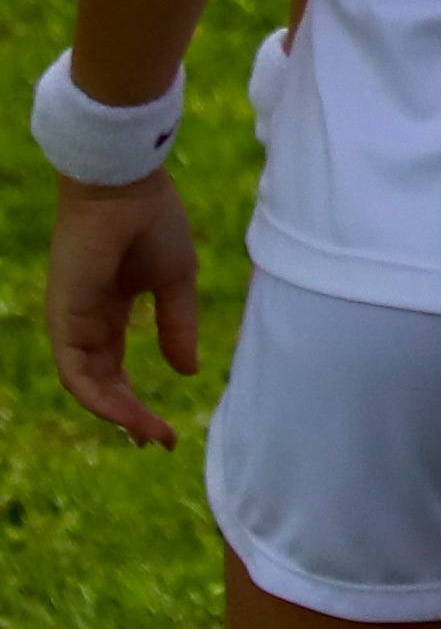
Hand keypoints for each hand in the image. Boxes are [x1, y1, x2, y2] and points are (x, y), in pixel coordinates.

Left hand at [46, 172, 204, 448]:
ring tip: (149, 434)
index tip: (168, 429)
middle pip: (102, 383)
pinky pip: (75, 370)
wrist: (127, 187)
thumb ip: (178, 326)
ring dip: (117, 413)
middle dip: (129, 416)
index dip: (139, 400)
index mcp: (111, 311)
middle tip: (159, 441)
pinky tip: (126, 412)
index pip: (116, 369)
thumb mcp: (177, 281)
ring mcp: (72, 321)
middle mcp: (86, 323)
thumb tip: (187, 371)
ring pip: (86, 384)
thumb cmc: (153, 223)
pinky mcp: (64, 318)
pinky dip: (98, 396)